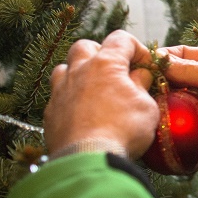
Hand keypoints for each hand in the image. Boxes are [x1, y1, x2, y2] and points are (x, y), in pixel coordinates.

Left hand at [45, 30, 158, 158]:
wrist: (88, 158)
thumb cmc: (123, 130)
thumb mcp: (147, 106)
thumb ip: (142, 86)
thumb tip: (140, 75)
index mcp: (105, 64)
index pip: (121, 39)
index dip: (138, 49)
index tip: (147, 67)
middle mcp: (79, 71)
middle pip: (86, 46)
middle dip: (102, 54)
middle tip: (117, 73)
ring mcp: (60, 90)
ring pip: (65, 68)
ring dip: (80, 74)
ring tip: (96, 91)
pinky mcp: (50, 112)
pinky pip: (58, 96)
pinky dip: (71, 99)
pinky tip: (84, 114)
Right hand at [160, 46, 197, 190]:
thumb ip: (191, 69)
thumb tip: (161, 62)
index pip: (182, 53)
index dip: (165, 56)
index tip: (148, 64)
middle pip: (173, 74)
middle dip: (159, 78)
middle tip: (144, 84)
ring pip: (170, 96)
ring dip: (159, 97)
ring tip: (146, 100)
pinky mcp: (193, 123)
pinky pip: (172, 117)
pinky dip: (163, 115)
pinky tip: (152, 115)